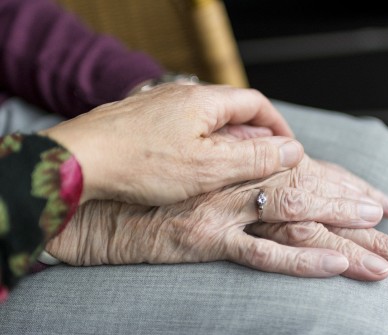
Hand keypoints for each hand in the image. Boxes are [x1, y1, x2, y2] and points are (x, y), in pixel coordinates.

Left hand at [40, 84, 302, 204]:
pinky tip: (191, 165)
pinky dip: (198, 144)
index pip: (256, 103)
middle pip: (232, 110)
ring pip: (206, 120)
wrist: (78, 161)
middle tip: (260, 163)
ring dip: (225, 141)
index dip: (277, 125)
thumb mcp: (208, 166)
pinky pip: (181, 128)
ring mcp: (160, 105)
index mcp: (204, 100)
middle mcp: (182, 95)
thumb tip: (292, 150)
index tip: (287, 148)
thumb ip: (253, 157)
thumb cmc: (141, 163)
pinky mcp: (142, 120)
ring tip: (229, 168)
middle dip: (253, 136)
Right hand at [46, 165, 387, 281]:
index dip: (342, 183)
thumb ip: (232, 169)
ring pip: (296, 217)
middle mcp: (236, 180)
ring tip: (386, 253)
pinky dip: (302, 259)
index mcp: (237, 163)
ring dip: (342, 231)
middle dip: (355, 207)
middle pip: (309, 192)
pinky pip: (262, 252)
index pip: (304, 171)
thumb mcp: (195, 172)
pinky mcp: (206, 238)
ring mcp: (224, 209)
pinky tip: (336, 265)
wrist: (102, 202)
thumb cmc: (150, 185)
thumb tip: (264, 170)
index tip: (376, 198)